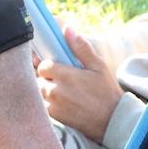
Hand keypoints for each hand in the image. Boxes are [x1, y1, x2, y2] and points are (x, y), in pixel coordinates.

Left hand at [35, 25, 122, 144]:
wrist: (110, 119)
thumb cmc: (105, 90)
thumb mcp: (97, 65)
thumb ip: (80, 47)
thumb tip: (67, 29)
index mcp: (65, 75)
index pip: (43, 66)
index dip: (47, 65)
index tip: (56, 67)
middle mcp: (55, 90)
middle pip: (37, 79)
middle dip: (45, 77)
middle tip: (58, 79)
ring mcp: (53, 105)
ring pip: (38, 92)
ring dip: (44, 89)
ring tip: (59, 90)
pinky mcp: (53, 117)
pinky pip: (41, 105)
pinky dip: (45, 102)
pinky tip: (59, 101)